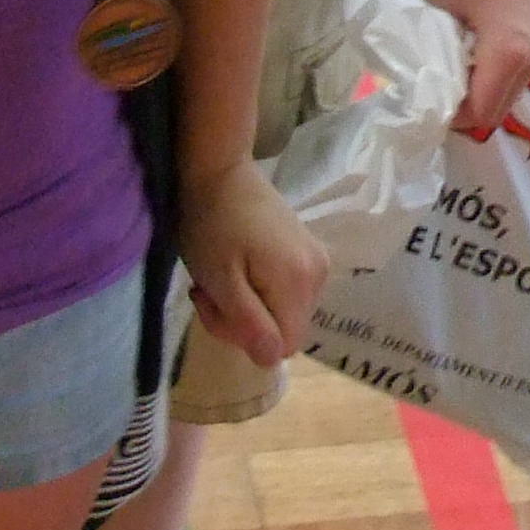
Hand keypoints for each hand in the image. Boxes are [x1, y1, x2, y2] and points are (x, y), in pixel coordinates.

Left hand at [182, 160, 325, 367]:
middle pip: (284, 330)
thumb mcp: (221, 278)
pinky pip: (287, 292)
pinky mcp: (308, 250)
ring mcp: (317, 260)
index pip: (281, 347)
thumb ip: (248, 322)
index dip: (246, 339)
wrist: (220, 169)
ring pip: (284, 312)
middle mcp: (319, 275)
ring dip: (250, 306)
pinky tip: (238, 266)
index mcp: (299, 283)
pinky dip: (260, 289)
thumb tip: (272, 360)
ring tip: (222, 275)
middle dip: (244, 322)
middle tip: (210, 291)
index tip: (216, 306)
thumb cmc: (212, 223)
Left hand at [426, 0, 529, 133]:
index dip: (451, 116)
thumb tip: (430, 76)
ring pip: (517, 84)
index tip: (428, 100)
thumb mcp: (440, 4)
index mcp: (509, 56)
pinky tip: (485, 35)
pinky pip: (528, 60)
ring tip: (462, 57)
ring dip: (490, 84)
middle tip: (441, 84)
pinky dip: (506, 63)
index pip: (480, 113)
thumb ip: (436, 49)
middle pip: (503, 105)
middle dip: (471, 104)